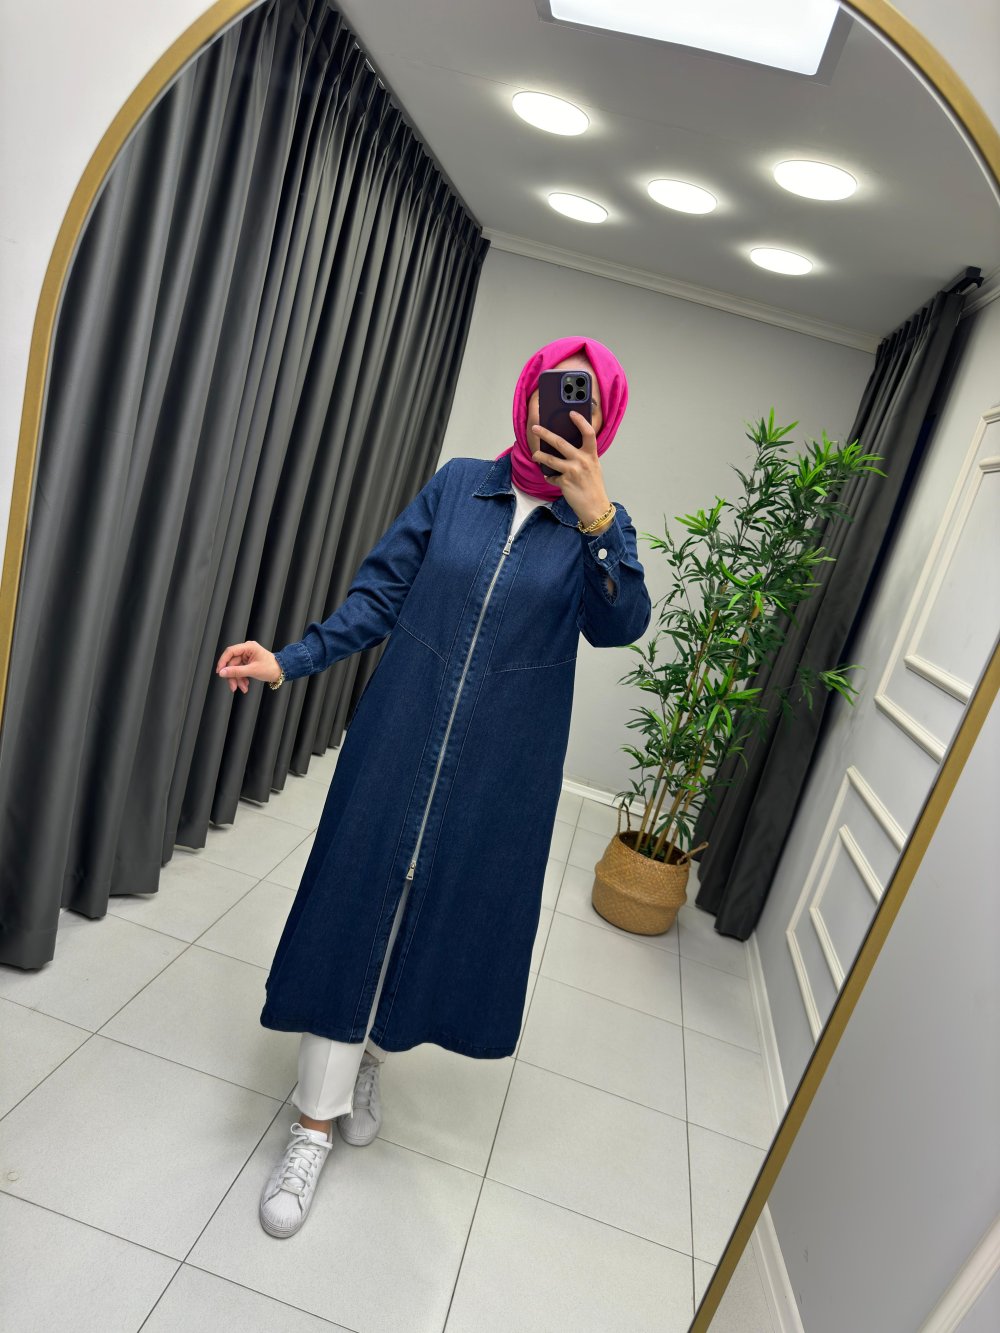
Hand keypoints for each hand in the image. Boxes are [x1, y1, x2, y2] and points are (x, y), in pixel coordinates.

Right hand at [216, 640, 280, 693]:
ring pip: (236, 668)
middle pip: (232, 663)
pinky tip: (245, 685)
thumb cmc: (271, 668)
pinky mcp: (248, 663)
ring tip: (243, 688)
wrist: (281, 672)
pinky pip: (240, 671)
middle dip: (233, 676)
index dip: (223, 661)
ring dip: (238, 680)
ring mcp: (247, 657)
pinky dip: (242, 679)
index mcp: (248, 647)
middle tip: (233, 687)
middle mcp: (246, 650)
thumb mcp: (252, 670)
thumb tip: (222, 672)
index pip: (230, 652)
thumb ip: (236, 671)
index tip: (219, 672)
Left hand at [530, 411, 611, 526]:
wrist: (595, 508)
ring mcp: (573, 471)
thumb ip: (583, 456)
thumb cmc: (593, 487)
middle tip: (535, 428)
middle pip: (560, 442)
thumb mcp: (593, 467)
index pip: (588, 433)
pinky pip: (551, 476)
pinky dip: (549, 477)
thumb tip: (565, 448)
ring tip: (534, 455)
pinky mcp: (564, 482)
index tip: (571, 413)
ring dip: (539, 456)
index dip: (580, 421)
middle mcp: (582, 461)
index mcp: (591, 455)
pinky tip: (550, 477)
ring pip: (550, 459)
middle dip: (545, 434)